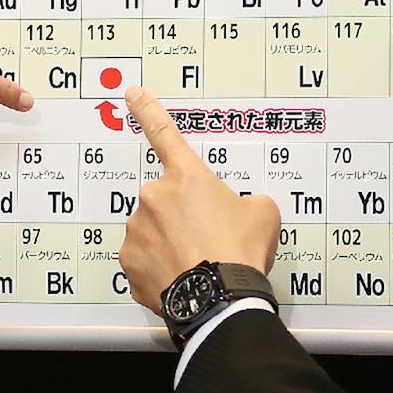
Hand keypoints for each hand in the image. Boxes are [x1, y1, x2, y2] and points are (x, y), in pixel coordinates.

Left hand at [117, 86, 280, 314]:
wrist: (220, 299)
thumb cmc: (239, 252)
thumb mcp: (263, 214)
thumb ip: (247, 201)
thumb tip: (242, 210)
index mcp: (186, 177)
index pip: (165, 133)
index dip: (148, 110)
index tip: (132, 92)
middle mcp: (154, 197)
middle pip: (168, 203)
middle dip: (183, 219)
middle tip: (208, 241)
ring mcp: (137, 230)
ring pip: (154, 232)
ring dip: (171, 244)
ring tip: (199, 264)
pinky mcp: (129, 262)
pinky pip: (145, 262)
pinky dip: (161, 270)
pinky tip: (183, 279)